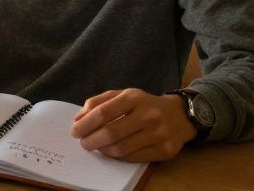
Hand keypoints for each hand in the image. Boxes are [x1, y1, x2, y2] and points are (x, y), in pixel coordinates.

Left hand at [70, 89, 196, 161]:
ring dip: (103, 150)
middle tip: (83, 143)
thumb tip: (78, 119)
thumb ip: (98, 103)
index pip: (103, 112)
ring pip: (121, 148)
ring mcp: (158, 133)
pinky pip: (134, 158)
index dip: (86, 124)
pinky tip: (113, 151)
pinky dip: (118, 157)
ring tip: (97, 147)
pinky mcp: (164, 150)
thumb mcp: (123, 95)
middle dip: (91, 140)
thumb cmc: (144, 105)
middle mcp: (148, 114)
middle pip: (111, 132)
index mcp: (134, 97)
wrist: (179, 115)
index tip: (74, 131)